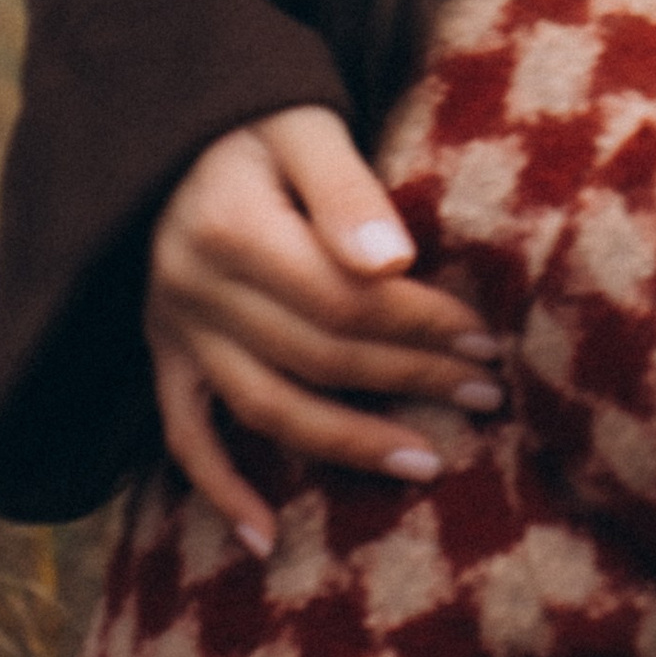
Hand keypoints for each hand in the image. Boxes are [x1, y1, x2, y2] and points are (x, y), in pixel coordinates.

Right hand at [146, 107, 504, 555]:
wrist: (175, 127)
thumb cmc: (262, 119)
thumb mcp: (306, 124)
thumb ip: (347, 190)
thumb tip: (395, 262)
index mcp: (232, 226)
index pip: (342, 297)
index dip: (419, 323)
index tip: (486, 338)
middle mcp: (195, 288)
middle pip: (317, 355)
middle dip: (410, 380)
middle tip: (488, 394)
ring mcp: (176, 330)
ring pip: (267, 407)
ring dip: (348, 444)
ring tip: (429, 462)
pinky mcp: (167, 357)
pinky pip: (186, 437)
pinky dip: (222, 490)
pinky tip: (267, 537)